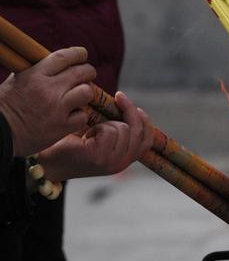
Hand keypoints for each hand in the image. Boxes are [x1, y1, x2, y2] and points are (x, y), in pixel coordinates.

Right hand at [0, 47, 95, 156]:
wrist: (0, 133)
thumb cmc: (5, 107)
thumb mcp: (16, 81)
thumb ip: (36, 72)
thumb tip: (55, 64)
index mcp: (34, 75)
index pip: (64, 57)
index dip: (78, 54)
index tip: (83, 54)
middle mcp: (48, 89)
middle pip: (82, 73)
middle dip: (88, 72)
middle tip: (88, 75)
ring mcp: (57, 108)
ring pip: (87, 92)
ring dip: (85, 93)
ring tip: (79, 97)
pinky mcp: (62, 126)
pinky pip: (83, 116)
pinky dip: (80, 116)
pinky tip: (72, 116)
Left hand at [38, 92, 153, 180]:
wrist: (47, 162)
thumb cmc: (71, 144)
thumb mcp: (101, 137)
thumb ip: (117, 128)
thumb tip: (130, 107)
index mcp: (125, 159)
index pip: (148, 139)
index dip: (144, 120)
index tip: (133, 105)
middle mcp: (122, 163)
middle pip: (139, 131)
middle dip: (129, 111)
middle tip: (119, 97)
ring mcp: (112, 162)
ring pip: (124, 129)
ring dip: (108, 122)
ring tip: (93, 129)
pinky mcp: (99, 157)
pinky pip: (109, 131)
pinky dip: (98, 127)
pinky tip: (86, 134)